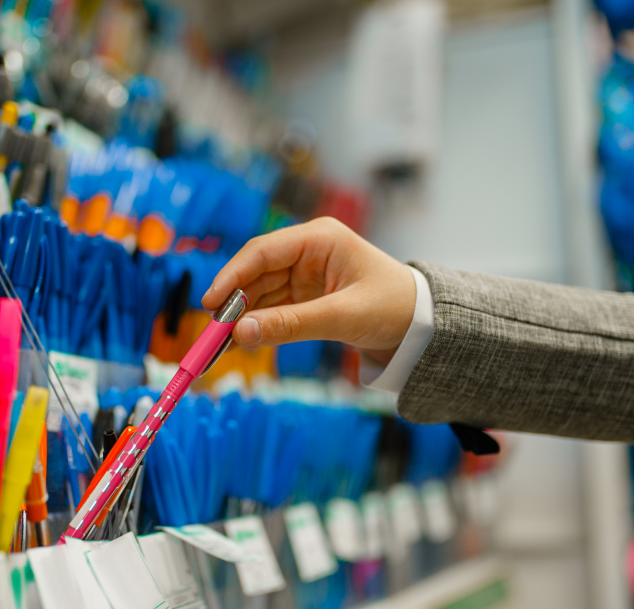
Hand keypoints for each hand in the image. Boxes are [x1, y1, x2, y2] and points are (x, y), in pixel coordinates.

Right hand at [201, 217, 415, 364]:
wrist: (424, 326)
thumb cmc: (395, 308)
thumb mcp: (343, 317)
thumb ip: (291, 325)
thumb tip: (240, 333)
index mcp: (319, 238)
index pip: (262, 252)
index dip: (231, 277)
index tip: (209, 303)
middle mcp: (307, 251)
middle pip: (255, 273)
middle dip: (231, 303)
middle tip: (209, 333)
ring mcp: (304, 274)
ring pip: (259, 293)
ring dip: (239, 318)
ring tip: (217, 345)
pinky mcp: (305, 296)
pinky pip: (271, 309)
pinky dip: (255, 325)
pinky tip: (236, 343)